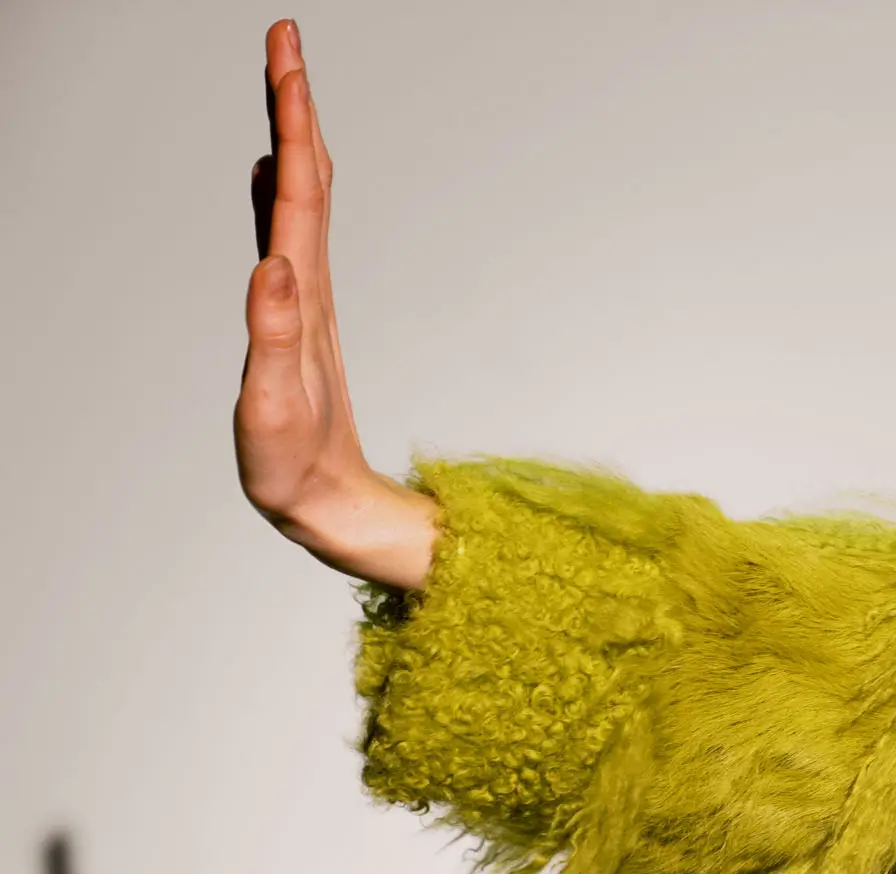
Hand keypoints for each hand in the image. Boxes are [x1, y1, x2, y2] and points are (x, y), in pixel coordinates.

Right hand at [236, 17, 435, 588]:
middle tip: (284, 40)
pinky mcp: (296, 319)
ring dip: (289, 136)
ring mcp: (305, 300)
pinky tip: (266, 174)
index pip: (299, 188)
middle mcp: (310, 287)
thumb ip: (275, 338)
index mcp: (303, 296)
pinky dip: (276, 191)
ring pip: (301, 200)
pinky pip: (287, 235)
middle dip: (294, 105)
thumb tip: (274, 264)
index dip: (292, 118)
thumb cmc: (298, 470)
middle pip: (306, 178)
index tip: (286, 54)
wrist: (330, 508)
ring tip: (279, 84)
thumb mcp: (277, 407)